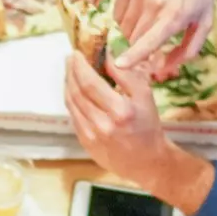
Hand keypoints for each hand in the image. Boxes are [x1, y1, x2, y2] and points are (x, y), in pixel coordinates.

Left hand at [64, 54, 195, 199]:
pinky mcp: (85, 144)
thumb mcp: (145, 96)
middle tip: (70, 58)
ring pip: (71, 105)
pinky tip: (74, 91)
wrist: (147, 162)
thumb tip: (106, 54)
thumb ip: (126, 74)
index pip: (90, 83)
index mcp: (120, 111)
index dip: (79, 66)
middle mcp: (102, 124)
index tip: (76, 53)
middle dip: (70, 72)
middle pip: (77, 92)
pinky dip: (71, 101)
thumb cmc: (148, 126)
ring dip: (68, 85)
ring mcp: (91, 136)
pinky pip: (73, 117)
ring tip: (70, 72)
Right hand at [110, 0, 216, 75]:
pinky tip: (141, 8)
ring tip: (150, 19)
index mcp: (175, 15)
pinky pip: (118, 14)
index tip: (120, 66)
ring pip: (124, 28)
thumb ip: (188, 50)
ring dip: (133, 32)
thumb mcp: (204, 21)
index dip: (134, 56)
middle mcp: (155, 3)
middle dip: (140, 46)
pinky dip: (126, 18)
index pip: (150, 41)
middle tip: (153, 38)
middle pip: (134, 39)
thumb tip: (164, 71)